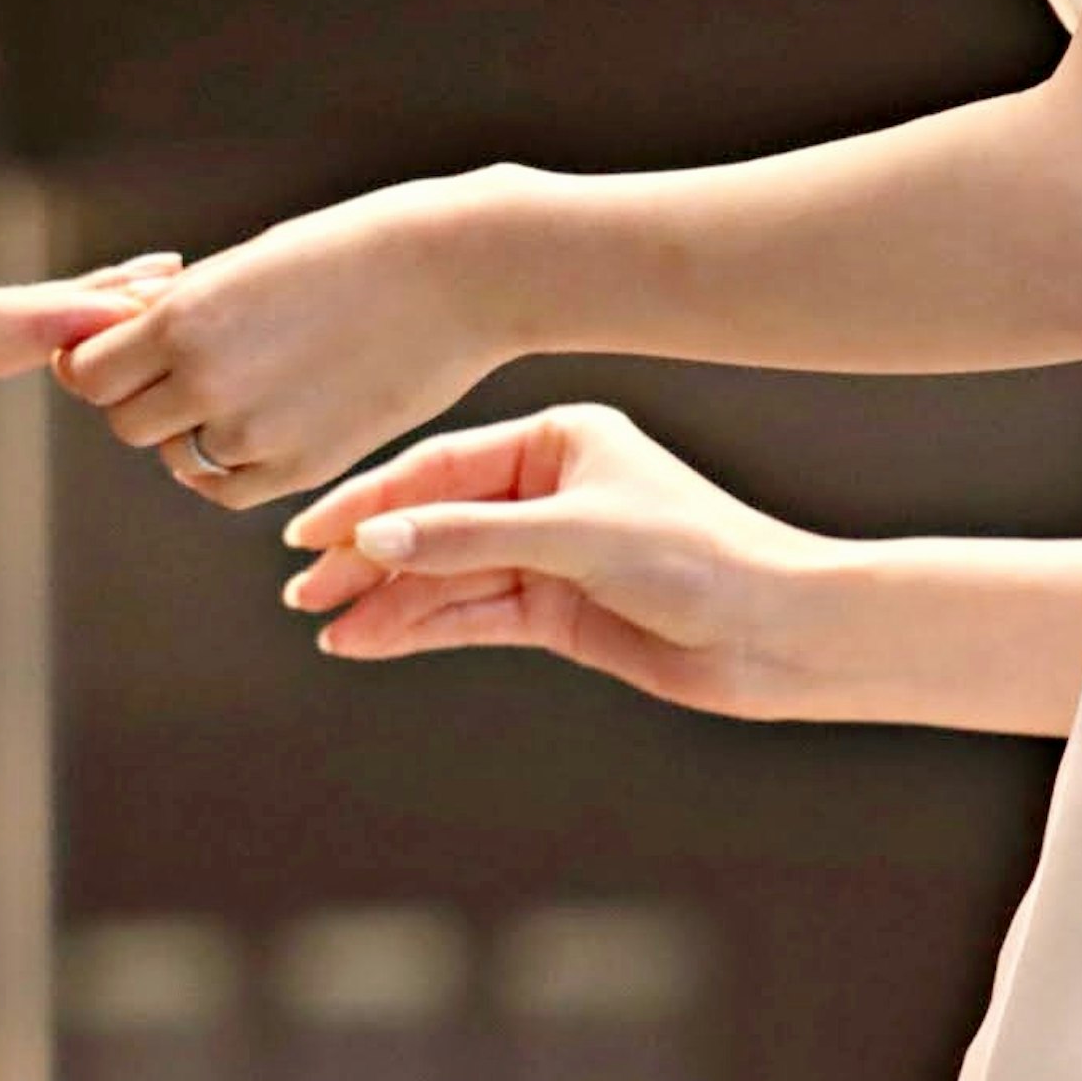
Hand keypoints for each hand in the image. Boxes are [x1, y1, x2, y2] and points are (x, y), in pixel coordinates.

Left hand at [53, 170, 525, 507]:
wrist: (458, 272)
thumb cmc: (353, 248)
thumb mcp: (247, 264)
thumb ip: (179, 311)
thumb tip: (124, 338)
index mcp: (184, 319)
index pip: (85, 372)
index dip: (99, 362)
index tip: (129, 347)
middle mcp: (207, 381)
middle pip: (125, 422)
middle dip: (144, 397)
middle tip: (186, 367)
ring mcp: (255, 431)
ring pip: (178, 457)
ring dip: (192, 431)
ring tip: (245, 383)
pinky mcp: (303, 467)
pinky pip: (229, 488)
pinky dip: (230, 466)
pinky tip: (258, 425)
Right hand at [278, 404, 849, 719]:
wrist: (777, 633)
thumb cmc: (699, 558)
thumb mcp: (573, 536)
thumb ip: (465, 538)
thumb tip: (371, 541)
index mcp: (556, 440)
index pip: (438, 468)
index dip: (368, 502)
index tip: (307, 536)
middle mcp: (545, 490)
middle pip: (430, 520)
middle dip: (366, 557)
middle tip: (304, 591)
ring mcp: (547, 552)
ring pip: (444, 574)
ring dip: (385, 601)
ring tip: (326, 627)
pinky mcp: (556, 610)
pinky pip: (469, 615)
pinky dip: (420, 628)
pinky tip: (370, 640)